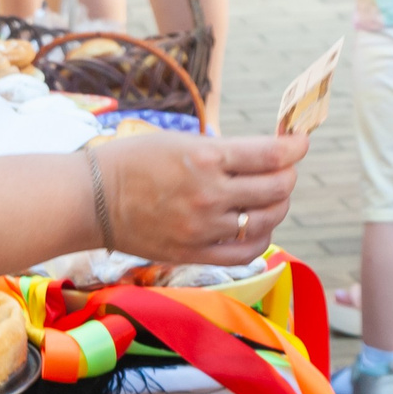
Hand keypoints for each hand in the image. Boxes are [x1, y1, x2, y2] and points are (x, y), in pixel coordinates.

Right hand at [95, 130, 306, 263]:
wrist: (92, 199)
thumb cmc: (134, 161)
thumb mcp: (182, 141)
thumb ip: (226, 151)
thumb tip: (268, 154)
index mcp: (206, 157)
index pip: (271, 155)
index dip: (295, 147)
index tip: (300, 142)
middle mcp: (209, 194)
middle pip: (276, 188)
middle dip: (288, 175)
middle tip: (284, 169)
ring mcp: (203, 228)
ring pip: (266, 220)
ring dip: (277, 205)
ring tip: (271, 197)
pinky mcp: (195, 252)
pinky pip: (245, 252)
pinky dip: (261, 238)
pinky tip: (257, 226)